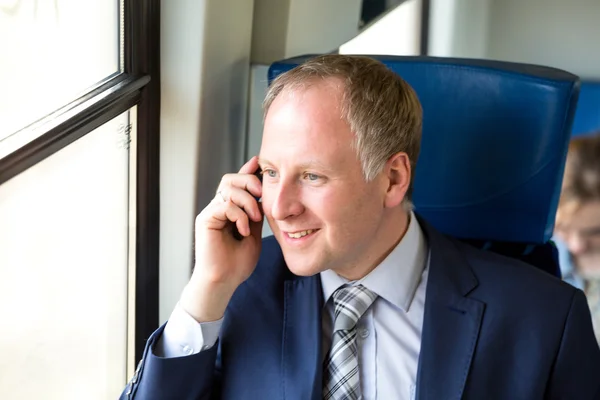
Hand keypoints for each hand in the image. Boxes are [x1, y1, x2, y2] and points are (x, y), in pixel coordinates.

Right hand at [180, 156, 263, 321]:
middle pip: (230, 179)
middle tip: (263, 194)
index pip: (237, 183)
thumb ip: (256, 213)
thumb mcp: (254, 232)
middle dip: (249, 181)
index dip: (248, 170)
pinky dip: (238, 215)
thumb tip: (264, 195)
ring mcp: (211, 213)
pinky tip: (243, 230)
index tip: (260, 163)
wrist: (224, 281)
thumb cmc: (237, 263)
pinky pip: (224, 204)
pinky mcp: (205, 220)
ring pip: (228, 188)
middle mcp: (218, 208)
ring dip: (247, 201)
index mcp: (230, 210)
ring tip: (254, 219)